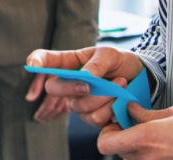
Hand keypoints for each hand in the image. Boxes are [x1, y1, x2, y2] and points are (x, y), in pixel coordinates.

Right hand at [27, 46, 145, 127]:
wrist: (139, 79)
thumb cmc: (119, 62)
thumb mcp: (110, 54)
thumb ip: (96, 63)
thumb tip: (85, 77)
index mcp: (68, 62)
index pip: (44, 60)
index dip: (35, 62)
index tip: (33, 66)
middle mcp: (68, 83)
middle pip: (53, 89)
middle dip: (71, 88)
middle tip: (91, 84)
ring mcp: (78, 102)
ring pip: (78, 106)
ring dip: (102, 97)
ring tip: (120, 83)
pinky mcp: (91, 117)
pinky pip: (94, 118)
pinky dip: (110, 108)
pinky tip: (119, 98)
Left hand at [96, 103, 172, 158]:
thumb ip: (147, 114)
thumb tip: (129, 109)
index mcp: (147, 138)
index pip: (105, 144)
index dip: (107, 132)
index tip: (119, 122)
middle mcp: (147, 157)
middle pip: (117, 151)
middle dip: (122, 138)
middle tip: (136, 126)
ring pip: (131, 159)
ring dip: (135, 147)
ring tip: (154, 135)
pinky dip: (149, 155)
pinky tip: (164, 145)